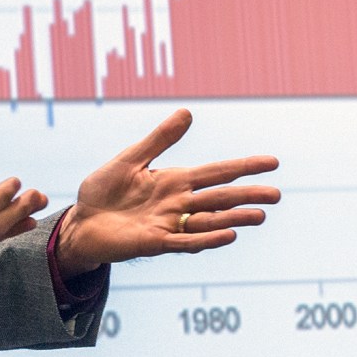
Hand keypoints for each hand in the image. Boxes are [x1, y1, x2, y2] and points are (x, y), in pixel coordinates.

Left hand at [53, 109, 279, 276]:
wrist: (79, 223)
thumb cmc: (103, 191)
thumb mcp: (130, 159)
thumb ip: (159, 139)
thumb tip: (188, 113)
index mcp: (175, 181)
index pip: (217, 172)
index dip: (244, 167)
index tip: (272, 162)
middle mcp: (178, 203)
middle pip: (220, 198)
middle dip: (248, 195)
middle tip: (277, 195)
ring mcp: (169, 224)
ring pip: (210, 221)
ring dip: (234, 219)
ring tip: (260, 216)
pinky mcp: (155, 243)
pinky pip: (186, 241)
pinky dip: (207, 239)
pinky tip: (228, 235)